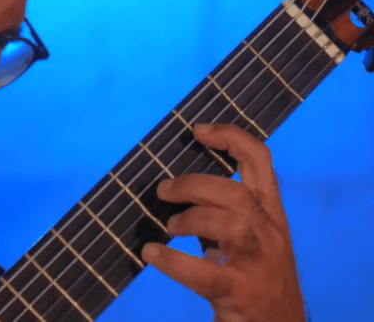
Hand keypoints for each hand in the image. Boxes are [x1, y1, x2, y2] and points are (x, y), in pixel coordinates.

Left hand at [140, 123, 306, 321]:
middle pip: (237, 193)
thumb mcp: (251, 237)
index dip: (230, 137)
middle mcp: (271, 235)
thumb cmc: (257, 278)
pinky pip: (204, 273)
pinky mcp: (242, 294)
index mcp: (273, 214)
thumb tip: (178, 185)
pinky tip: (151, 253)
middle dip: (195, 184)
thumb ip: (224, 211)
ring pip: (230, 226)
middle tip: (163, 190)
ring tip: (169, 227)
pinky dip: (172, 261)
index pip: (261, 161)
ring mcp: (260, 265)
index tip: (197, 130)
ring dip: (191, 220)